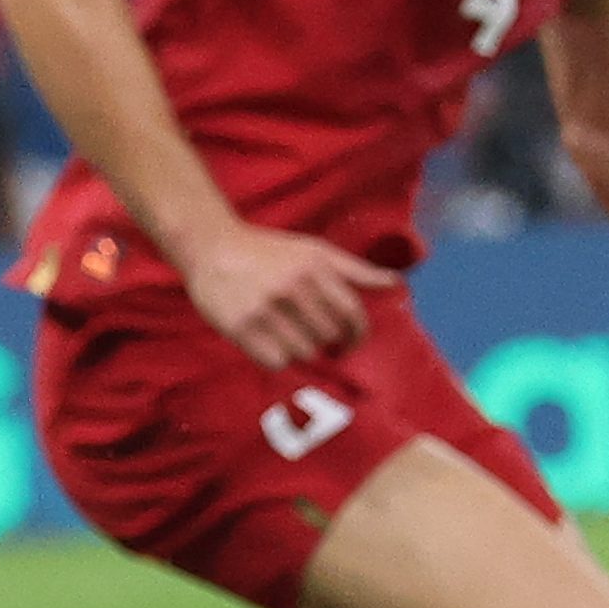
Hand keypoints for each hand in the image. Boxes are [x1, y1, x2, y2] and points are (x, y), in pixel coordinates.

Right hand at [184, 222, 398, 366]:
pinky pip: (276, 362)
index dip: (358, 334)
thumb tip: (396, 283)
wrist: (211, 246)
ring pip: (304, 352)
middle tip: (314, 336)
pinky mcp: (241, 327)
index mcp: (314, 268)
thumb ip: (356, 270)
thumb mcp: (314, 250)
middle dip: (326, 341)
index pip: (352, 314)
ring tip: (286, 333)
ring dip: (300, 349)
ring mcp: (265, 308)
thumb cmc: (269, 251)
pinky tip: (268, 340)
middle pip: (329, 337)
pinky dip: (276, 357)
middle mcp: (292, 287)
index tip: (352, 342)